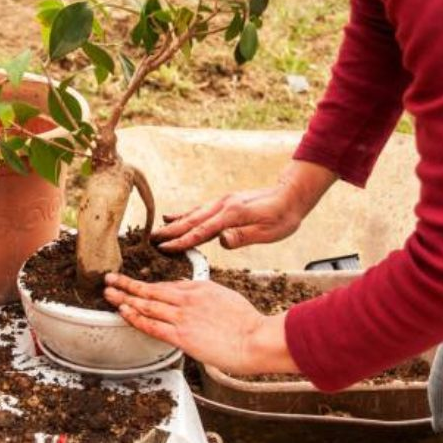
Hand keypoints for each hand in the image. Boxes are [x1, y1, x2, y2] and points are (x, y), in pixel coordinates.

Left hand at [103, 273, 297, 374]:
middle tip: (108, 280)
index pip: (165, 286)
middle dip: (126, 285)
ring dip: (124, 298)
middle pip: (150, 290)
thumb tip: (187, 292)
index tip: (131, 283)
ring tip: (108, 294)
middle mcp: (187, 299)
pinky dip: (136, 318)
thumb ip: (203, 295)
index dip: (145, 285)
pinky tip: (123, 313)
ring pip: (147, 305)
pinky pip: (153, 326)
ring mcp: (183, 317)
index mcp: (198, 288)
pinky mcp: (182, 336)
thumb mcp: (224, 297)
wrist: (257, 339)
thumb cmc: (247, 323)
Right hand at [152, 160, 335, 251]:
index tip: (166, 248)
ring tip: (157, 230)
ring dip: (174, 223)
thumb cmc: (283, 216)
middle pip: (192, 221)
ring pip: (193, 214)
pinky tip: (174, 216)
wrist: (291, 195)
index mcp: (232, 215)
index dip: (183, 241)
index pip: (202, 231)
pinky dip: (184, 213)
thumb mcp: (269, 232)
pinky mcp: (224, 202)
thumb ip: (243, 236)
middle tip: (151, 240)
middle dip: (171, 231)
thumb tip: (222, 241)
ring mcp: (222, 202)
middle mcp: (223, 205)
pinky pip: (199, 209)